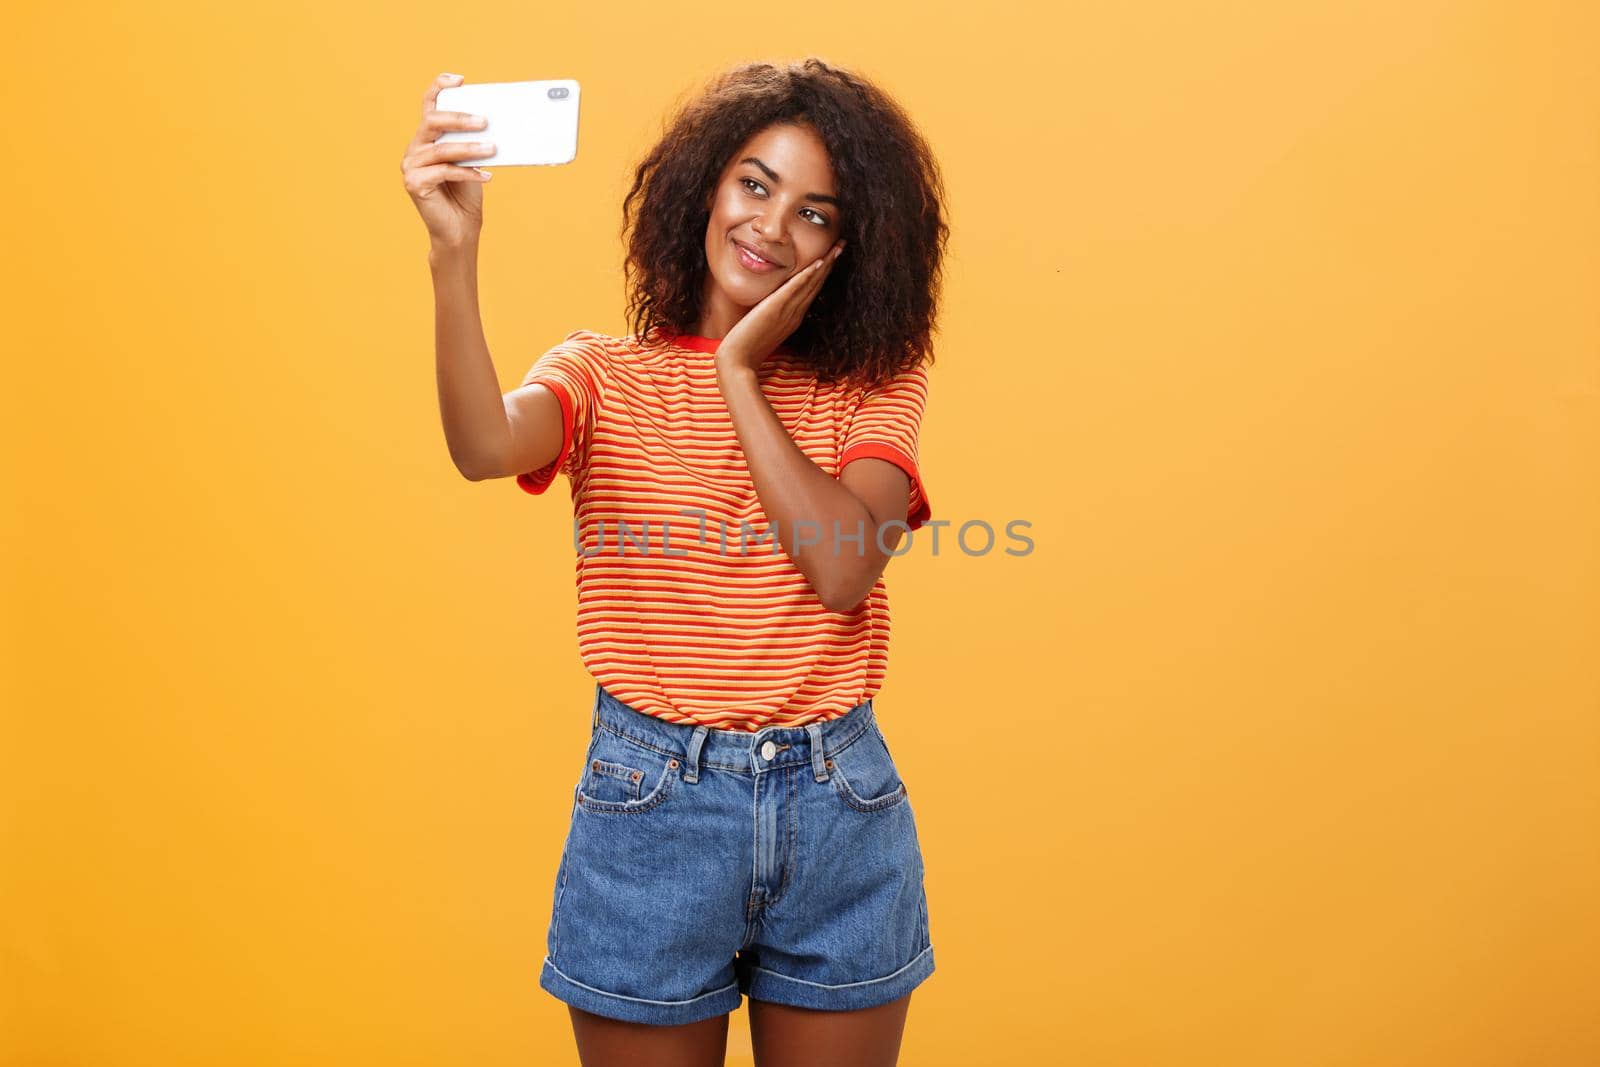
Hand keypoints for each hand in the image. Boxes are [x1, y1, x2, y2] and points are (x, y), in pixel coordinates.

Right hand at [400, 73, 497, 248]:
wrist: (459, 229)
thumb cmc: (466, 193)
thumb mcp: (473, 161)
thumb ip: (475, 142)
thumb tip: (494, 124)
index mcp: (427, 138)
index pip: (429, 105)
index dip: (440, 87)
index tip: (459, 79)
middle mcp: (415, 148)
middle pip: (432, 121)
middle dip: (460, 119)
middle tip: (485, 121)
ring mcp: (411, 166)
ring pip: (441, 148)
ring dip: (469, 148)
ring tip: (493, 150)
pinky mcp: (414, 184)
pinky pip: (443, 172)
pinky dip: (467, 172)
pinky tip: (486, 176)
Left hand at [717, 239, 846, 376]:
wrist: (738, 363)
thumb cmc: (747, 349)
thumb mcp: (764, 329)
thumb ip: (771, 317)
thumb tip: (770, 308)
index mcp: (793, 318)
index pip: (812, 291)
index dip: (823, 273)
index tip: (832, 257)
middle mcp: (795, 314)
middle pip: (817, 284)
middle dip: (830, 264)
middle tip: (842, 245)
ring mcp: (787, 312)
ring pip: (811, 284)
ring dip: (825, 264)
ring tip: (837, 248)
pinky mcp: (775, 309)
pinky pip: (795, 289)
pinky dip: (807, 276)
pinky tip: (817, 263)